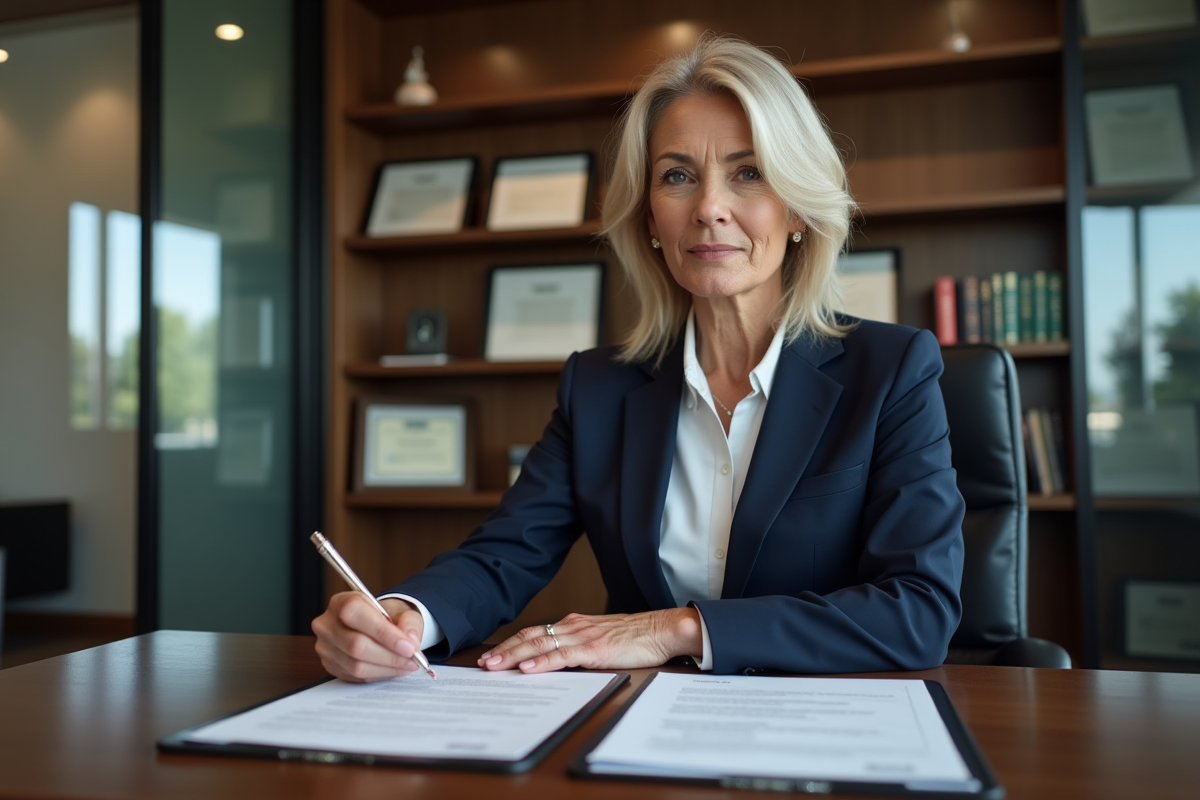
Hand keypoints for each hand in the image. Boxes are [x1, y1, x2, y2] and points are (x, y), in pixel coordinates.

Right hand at [311, 593, 425, 681]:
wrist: (374, 625)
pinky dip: (379, 674)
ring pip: (356, 665)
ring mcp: (325, 647)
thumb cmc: (386, 616)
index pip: (356, 614)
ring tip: (406, 665)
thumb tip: (411, 644)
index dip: (384, 633)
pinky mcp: (330, 665)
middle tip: (412, 660)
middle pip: (356, 645)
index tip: (408, 647)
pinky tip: (392, 669)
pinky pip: (356, 677)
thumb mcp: (402, 611)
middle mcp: (327, 624)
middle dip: (389, 656)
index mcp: (342, 602)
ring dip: (386, 668)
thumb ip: (409, 624)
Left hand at [476, 608, 701, 673]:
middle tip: (483, 663)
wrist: (662, 629)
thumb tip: (559, 660)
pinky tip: (528, 668)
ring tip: (495, 666)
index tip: (493, 655)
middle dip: (504, 650)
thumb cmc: (636, 637)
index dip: (512, 644)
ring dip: (514, 656)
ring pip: (540, 644)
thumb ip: (580, 646)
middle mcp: (574, 626)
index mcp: (574, 624)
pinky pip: (562, 656)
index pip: (535, 632)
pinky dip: (542, 661)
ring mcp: (583, 636)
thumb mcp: (601, 639)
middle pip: (530, 636)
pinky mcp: (594, 649)